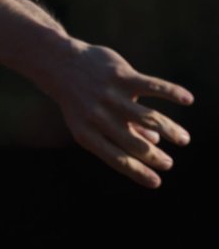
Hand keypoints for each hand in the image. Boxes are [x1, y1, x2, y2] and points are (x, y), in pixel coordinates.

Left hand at [47, 41, 192, 187]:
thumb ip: (119, 132)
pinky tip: (187, 99)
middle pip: (133, 142)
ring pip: (148, 117)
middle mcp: (98, 117)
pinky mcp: (121, 76)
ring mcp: (110, 96)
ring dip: (169, 130)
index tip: (156, 182)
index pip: (117, 159)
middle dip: (154, 157)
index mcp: (86, 133)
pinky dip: (172, 92)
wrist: (61, 65)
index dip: (138, 172)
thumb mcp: (90, 120)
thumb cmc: (80, 98)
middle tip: (169, 164)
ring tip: (183, 139)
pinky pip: (152, 85)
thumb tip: (152, 144)